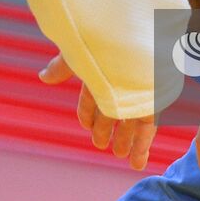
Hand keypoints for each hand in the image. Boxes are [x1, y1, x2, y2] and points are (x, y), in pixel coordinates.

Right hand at [39, 53, 157, 169]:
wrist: (142, 38)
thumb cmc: (106, 42)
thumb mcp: (81, 55)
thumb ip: (63, 67)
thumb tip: (43, 77)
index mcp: (102, 74)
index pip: (92, 98)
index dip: (88, 112)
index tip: (86, 125)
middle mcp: (121, 86)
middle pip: (111, 112)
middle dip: (105, 129)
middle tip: (99, 144)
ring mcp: (139, 96)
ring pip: (130, 124)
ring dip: (125, 141)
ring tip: (119, 155)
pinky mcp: (156, 105)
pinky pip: (147, 131)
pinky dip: (142, 147)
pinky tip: (138, 162)